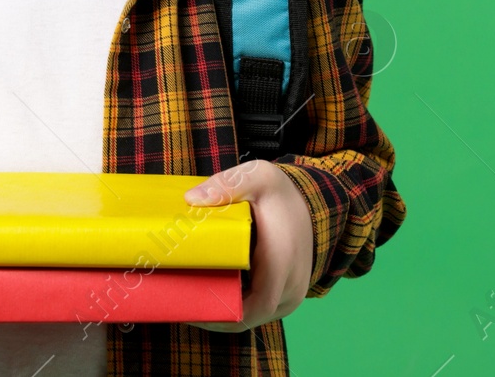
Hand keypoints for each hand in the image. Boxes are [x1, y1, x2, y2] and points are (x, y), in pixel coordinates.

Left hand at [181, 159, 313, 332]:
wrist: (314, 205)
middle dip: (213, 314)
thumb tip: (192, 198)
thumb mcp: (259, 177)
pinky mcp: (285, 296)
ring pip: (251, 315)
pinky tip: (210, 292)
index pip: (253, 307)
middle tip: (180, 302)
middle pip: (247, 316)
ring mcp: (290, 296)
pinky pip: (256, 309)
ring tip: (190, 297)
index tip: (190, 310)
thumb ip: (228, 184)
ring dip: (223, 311)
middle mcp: (291, 287)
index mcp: (282, 262)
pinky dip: (234, 305)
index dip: (220, 315)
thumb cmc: (282, 194)